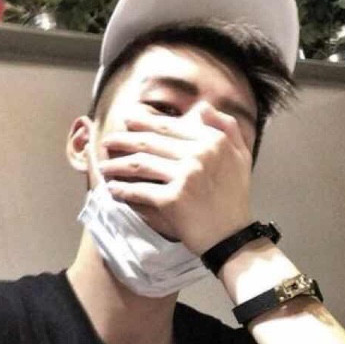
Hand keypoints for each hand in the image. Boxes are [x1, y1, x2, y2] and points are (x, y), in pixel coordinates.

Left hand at [97, 102, 253, 254]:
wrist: (232, 236)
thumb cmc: (234, 196)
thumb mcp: (240, 155)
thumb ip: (226, 127)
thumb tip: (201, 108)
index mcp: (212, 141)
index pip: (169, 127)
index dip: (144, 122)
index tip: (127, 121)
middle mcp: (199, 155)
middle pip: (150, 142)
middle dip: (123, 140)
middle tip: (107, 142)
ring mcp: (185, 177)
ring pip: (140, 164)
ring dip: (117, 165)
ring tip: (103, 167)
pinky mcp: (173, 200)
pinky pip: (140, 191)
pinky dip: (122, 190)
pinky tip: (112, 190)